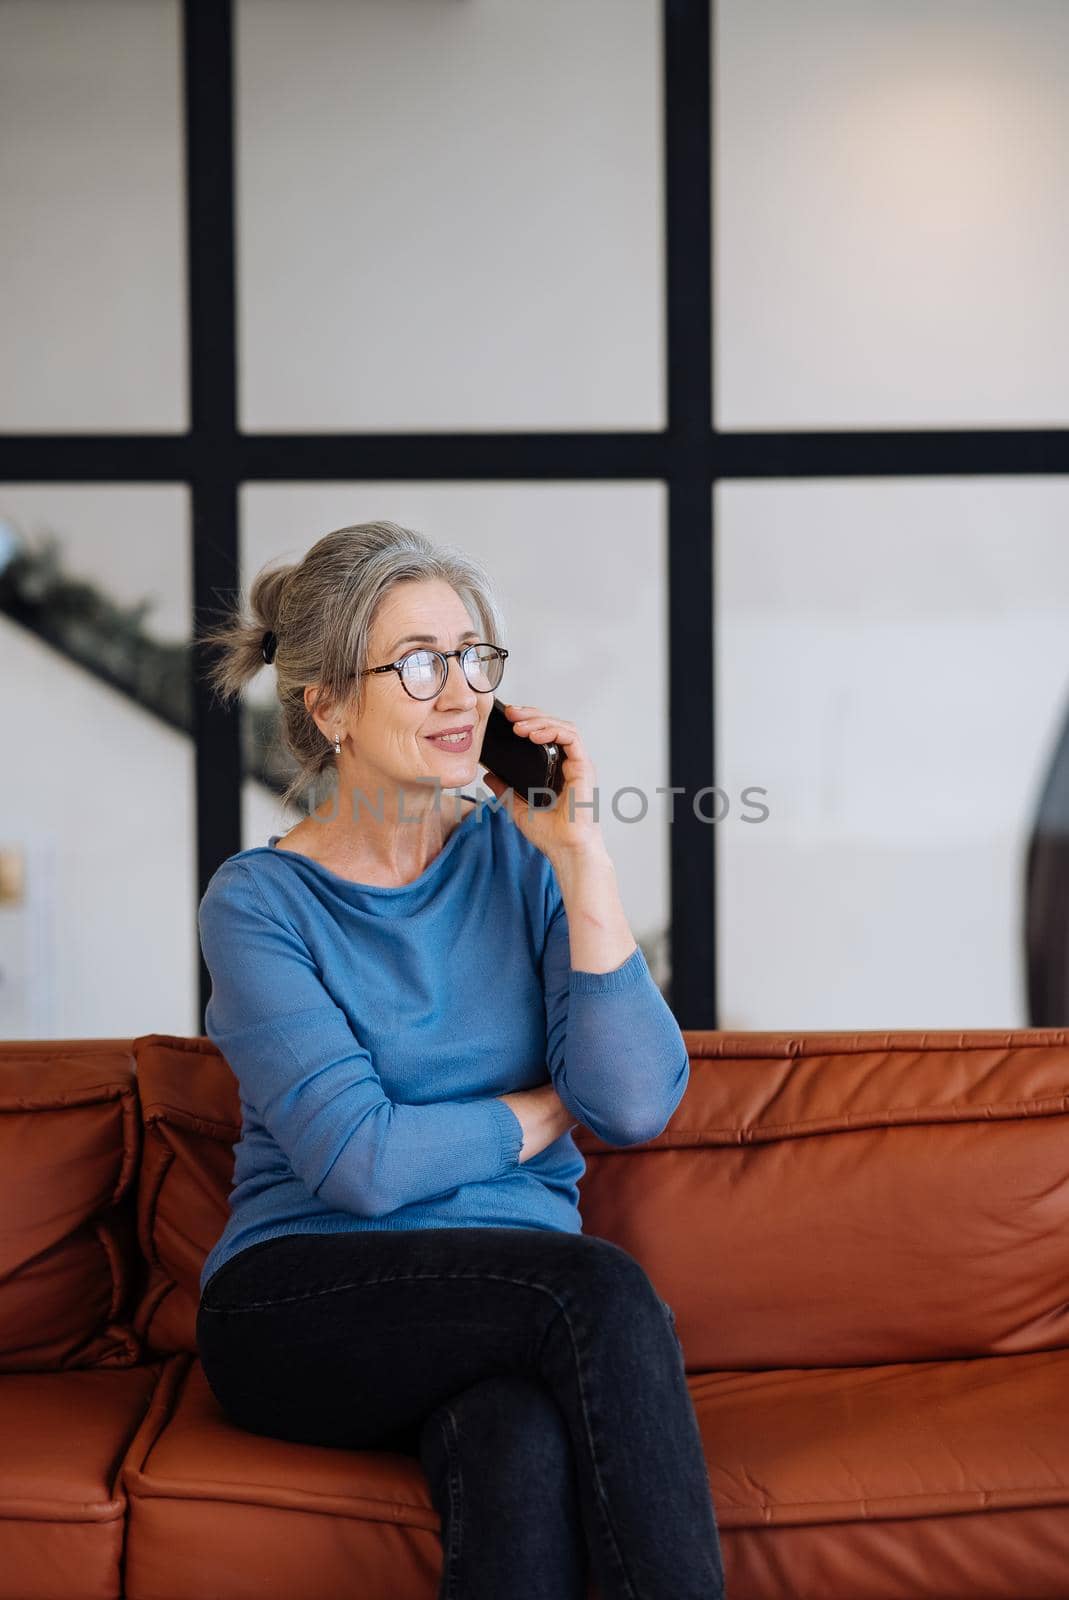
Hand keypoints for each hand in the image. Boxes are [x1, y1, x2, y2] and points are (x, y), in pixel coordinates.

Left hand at [482, 702, 604, 862]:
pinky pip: (571, 738)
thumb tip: (488, 775)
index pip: (545, 734)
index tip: (507, 719)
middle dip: (531, 715)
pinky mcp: (584, 767)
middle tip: (509, 713)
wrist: (566, 849)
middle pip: (554, 725)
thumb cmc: (551, 834)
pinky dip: (553, 731)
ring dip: (539, 721)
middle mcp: (569, 763)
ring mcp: (578, 764)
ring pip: (563, 727)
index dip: (528, 722)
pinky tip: (534, 735)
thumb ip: (505, 789)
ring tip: (517, 724)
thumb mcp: (517, 807)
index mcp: (557, 769)